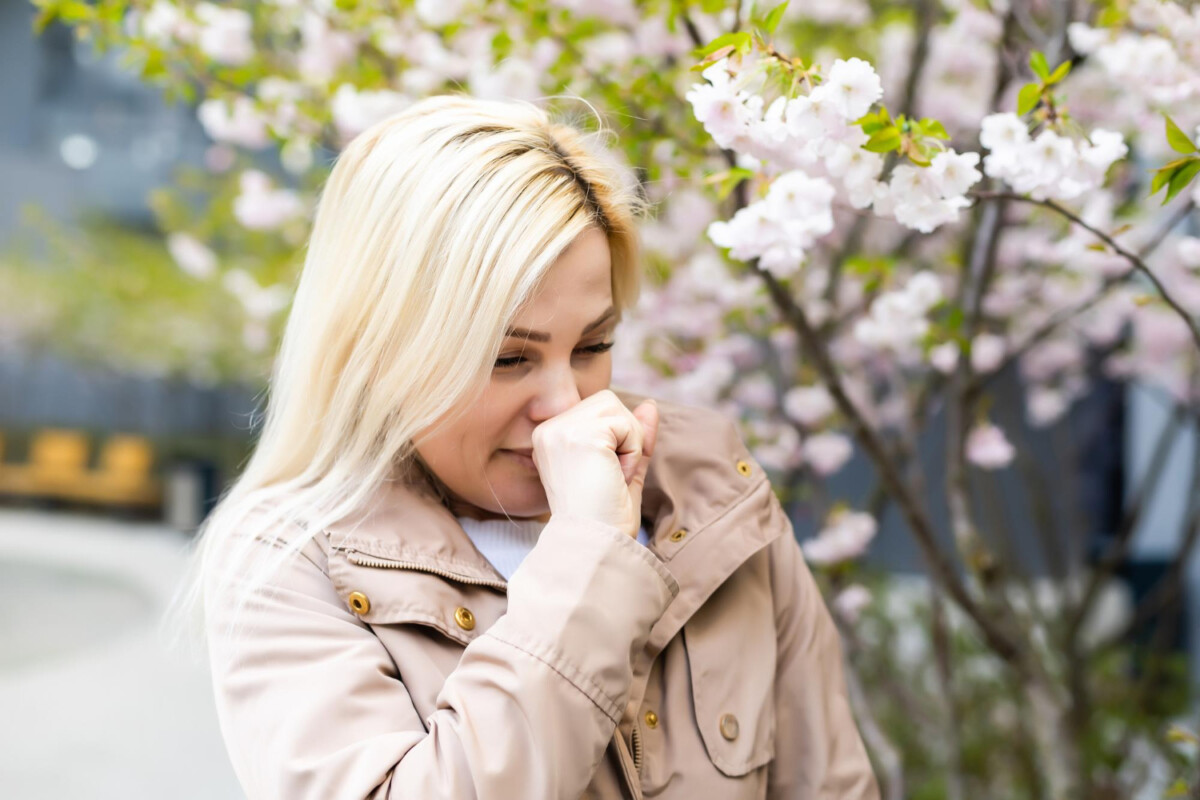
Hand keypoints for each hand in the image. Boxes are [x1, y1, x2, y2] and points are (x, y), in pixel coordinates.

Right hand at [530, 390, 658, 538]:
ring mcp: (560, 431)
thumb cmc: (606, 518)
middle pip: (608, 403)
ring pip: (618, 410)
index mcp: (550, 438)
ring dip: (629, 445)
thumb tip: (650, 403)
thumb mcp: (624, 469)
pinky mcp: (580, 436)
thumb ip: (634, 434)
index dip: (617, 441)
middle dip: (624, 439)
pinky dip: (632, 453)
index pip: (599, 411)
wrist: (596, 546)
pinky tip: (614, 476)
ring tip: (611, 477)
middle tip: (609, 478)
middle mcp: (547, 430)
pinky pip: (627, 425)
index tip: (604, 477)